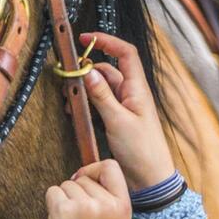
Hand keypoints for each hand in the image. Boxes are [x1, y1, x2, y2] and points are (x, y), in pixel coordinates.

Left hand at [46, 160, 131, 218]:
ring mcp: (84, 206)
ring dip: (64, 200)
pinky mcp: (63, 211)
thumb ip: (107, 202)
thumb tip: (83, 176)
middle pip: (84, 178)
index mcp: (124, 207)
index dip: (95, 169)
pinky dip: (52, 205)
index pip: (111, 167)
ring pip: (67, 185)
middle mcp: (106, 203)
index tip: (85, 179)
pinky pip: (53, 192)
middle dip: (76, 193)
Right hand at [80, 33, 175, 191]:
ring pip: (101, 88)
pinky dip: (86, 104)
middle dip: (87, 70)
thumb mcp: (118, 121)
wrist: (150, 179)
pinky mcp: (116, 121)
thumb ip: (102, 95)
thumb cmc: (141, 150)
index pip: (125, 53)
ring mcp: (124, 108)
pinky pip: (99, 104)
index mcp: (137, 89)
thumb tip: (88, 70)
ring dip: (84, 89)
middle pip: (108, 70)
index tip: (85, 39)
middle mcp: (131, 94)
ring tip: (69, 101)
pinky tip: (75, 112)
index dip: (107, 41)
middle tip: (68, 78)